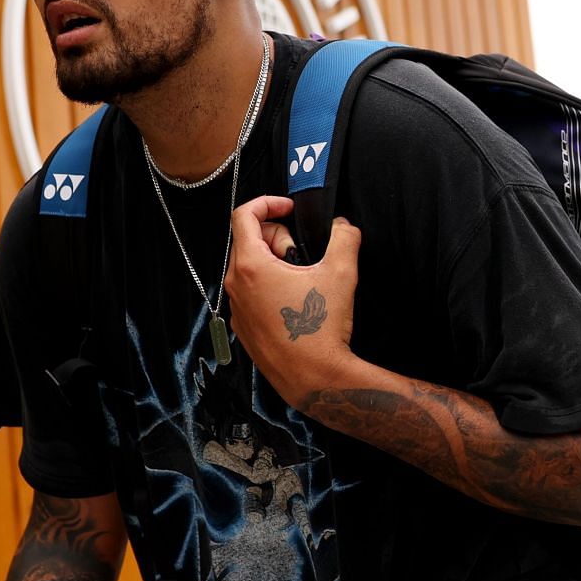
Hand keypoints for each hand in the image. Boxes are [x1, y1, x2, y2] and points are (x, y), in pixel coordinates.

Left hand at [224, 195, 360, 405]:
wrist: (315, 378)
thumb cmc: (321, 330)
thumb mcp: (341, 273)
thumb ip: (344, 237)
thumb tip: (343, 226)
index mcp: (251, 266)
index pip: (244, 215)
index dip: (267, 203)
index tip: (289, 209)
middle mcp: (236, 286)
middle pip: (248, 240)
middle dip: (277, 237)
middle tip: (303, 254)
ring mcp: (237, 309)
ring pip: (249, 268)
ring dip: (273, 263)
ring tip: (301, 280)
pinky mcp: (244, 328)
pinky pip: (251, 294)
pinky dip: (269, 287)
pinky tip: (294, 302)